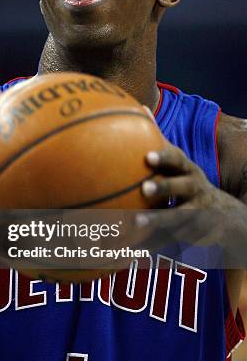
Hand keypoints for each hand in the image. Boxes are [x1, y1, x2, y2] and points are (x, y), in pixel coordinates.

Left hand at [137, 144, 246, 267]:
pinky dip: (155, 245)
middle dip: (164, 187)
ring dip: (159, 220)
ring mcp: (199, 213)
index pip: (177, 160)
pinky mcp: (196, 234)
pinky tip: (135, 248)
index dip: (163, 158)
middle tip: (144, 188)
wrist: (225, 216)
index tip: (147, 157)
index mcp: (189, 171)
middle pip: (182, 187)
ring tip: (136, 221)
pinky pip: (174, 240)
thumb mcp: (181, 166)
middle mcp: (196, 190)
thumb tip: (143, 112)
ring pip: (179, 216)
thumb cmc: (188, 183)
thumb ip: (162, 147)